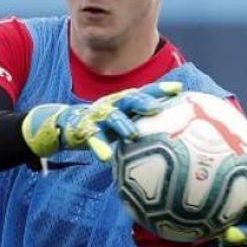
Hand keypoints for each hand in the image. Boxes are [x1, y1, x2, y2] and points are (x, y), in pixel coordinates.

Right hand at [21, 82, 181, 161]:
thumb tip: (177, 133)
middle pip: (130, 99)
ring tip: (132, 134)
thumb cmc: (106, 125)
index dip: (161, 89)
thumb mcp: (125, 120)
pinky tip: (105, 157)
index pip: (145, 92)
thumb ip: (144, 123)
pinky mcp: (84, 129)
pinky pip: (93, 138)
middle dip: (143, 102)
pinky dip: (99, 146)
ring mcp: (98, 116)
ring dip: (122, 125)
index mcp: (125, 101)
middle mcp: (113, 104)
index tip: (178, 88)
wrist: (68, 124)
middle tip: (156, 108)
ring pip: (112, 118)